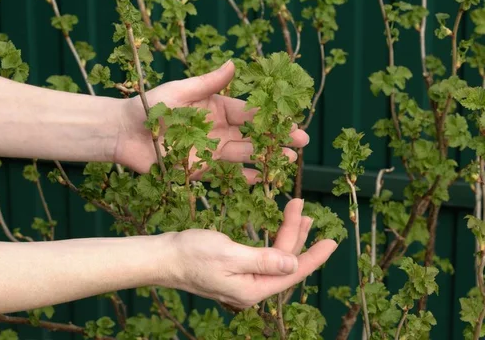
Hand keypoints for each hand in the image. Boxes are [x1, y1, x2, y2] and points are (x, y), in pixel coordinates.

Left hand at [115, 61, 309, 181]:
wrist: (125, 132)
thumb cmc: (150, 106)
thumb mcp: (180, 91)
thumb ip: (208, 82)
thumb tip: (234, 63)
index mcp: (216, 107)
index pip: (249, 111)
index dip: (270, 116)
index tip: (292, 119)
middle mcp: (218, 129)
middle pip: (253, 134)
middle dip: (277, 138)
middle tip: (301, 142)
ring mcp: (211, 150)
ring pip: (245, 153)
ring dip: (266, 157)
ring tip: (288, 161)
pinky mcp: (201, 170)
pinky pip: (226, 174)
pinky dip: (244, 177)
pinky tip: (263, 179)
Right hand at [164, 198, 336, 308]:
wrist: (162, 257)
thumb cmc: (192, 254)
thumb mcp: (229, 254)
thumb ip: (264, 260)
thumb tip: (293, 263)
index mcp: (253, 289)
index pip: (292, 272)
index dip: (313, 257)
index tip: (332, 241)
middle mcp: (250, 288)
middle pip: (283, 262)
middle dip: (296, 235)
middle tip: (302, 207)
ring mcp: (242, 280)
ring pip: (274, 257)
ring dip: (286, 235)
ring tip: (298, 214)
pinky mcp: (234, 270)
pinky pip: (262, 256)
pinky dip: (272, 240)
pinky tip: (277, 230)